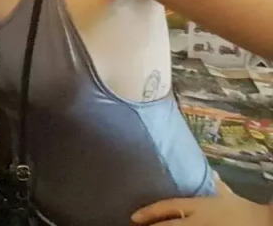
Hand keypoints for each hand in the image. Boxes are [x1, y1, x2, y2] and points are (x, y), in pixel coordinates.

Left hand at [131, 172, 272, 224]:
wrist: (264, 225)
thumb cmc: (245, 212)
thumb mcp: (229, 197)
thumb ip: (219, 187)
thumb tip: (214, 174)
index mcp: (199, 206)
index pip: (168, 207)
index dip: (150, 212)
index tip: (134, 217)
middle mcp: (197, 221)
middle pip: (168, 225)